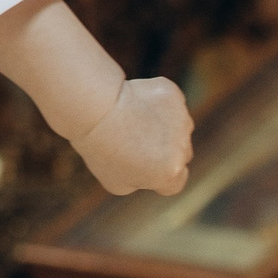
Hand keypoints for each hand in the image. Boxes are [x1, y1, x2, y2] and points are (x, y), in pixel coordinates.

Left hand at [73, 75, 192, 196]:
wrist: (96, 110)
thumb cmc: (102, 149)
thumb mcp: (116, 183)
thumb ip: (141, 182)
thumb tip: (149, 173)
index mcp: (170, 173)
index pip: (177, 181)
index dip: (161, 176)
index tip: (145, 168)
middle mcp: (182, 147)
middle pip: (181, 153)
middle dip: (164, 151)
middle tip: (133, 143)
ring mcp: (180, 118)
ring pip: (179, 126)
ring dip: (164, 127)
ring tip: (132, 122)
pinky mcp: (172, 94)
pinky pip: (170, 102)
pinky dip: (156, 103)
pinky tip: (135, 104)